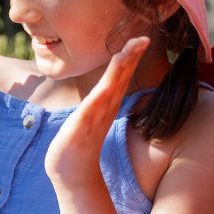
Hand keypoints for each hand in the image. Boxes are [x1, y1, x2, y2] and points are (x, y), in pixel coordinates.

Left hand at [44, 36, 149, 189]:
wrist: (71, 174)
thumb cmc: (79, 144)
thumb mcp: (90, 117)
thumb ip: (99, 103)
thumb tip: (104, 90)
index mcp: (106, 104)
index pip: (121, 77)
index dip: (131, 57)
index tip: (142, 39)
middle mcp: (104, 110)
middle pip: (120, 79)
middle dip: (130, 58)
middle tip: (143, 39)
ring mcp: (93, 120)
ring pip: (108, 91)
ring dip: (118, 73)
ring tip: (127, 53)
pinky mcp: (80, 131)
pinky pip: (91, 112)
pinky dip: (98, 100)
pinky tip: (103, 89)